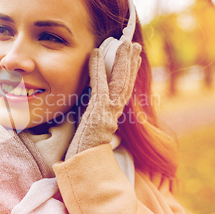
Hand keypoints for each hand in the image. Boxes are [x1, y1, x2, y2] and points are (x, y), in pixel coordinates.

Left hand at [65, 40, 141, 159]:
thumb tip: (87, 105)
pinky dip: (98, 67)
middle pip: (125, 83)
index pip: (122, 90)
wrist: (82, 169)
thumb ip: (91, 116)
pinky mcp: (99, 114)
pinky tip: (96, 52)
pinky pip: (99, 86)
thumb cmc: (81, 151)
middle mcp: (113, 113)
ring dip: (122, 60)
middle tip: (133, 45)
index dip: (128, 73)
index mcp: (111, 116)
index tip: (132, 58)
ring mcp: (108, 113)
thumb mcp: (88, 129)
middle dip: (130, 62)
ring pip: (119, 82)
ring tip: (124, 44)